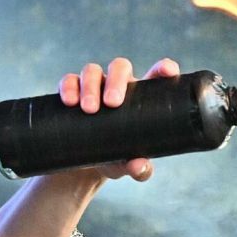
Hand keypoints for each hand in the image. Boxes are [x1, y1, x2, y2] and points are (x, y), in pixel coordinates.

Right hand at [57, 57, 180, 181]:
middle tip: (112, 103)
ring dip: (90, 86)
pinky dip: (68, 87)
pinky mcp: (72, 91)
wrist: (85, 164)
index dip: (164, 68)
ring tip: (88, 109)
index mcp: (141, 97)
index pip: (156, 75)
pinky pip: (69, 80)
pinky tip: (69, 101)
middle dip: (116, 81)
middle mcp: (118, 86)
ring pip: (92, 71)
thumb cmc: (116, 157)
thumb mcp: (128, 165)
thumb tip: (138, 166)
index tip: (167, 70)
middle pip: (120, 68)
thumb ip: (139, 169)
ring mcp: (94, 86)